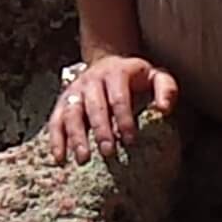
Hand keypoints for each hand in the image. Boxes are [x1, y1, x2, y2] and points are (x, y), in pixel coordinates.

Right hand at [48, 54, 177, 164]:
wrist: (108, 62)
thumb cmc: (136, 78)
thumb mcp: (155, 76)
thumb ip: (166, 88)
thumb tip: (164, 109)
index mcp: (116, 72)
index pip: (118, 96)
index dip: (124, 118)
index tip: (130, 140)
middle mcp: (91, 79)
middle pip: (94, 106)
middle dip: (101, 129)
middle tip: (109, 152)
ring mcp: (74, 90)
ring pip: (71, 112)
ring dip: (76, 136)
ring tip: (83, 159)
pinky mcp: (63, 102)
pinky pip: (55, 120)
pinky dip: (55, 139)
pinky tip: (60, 159)